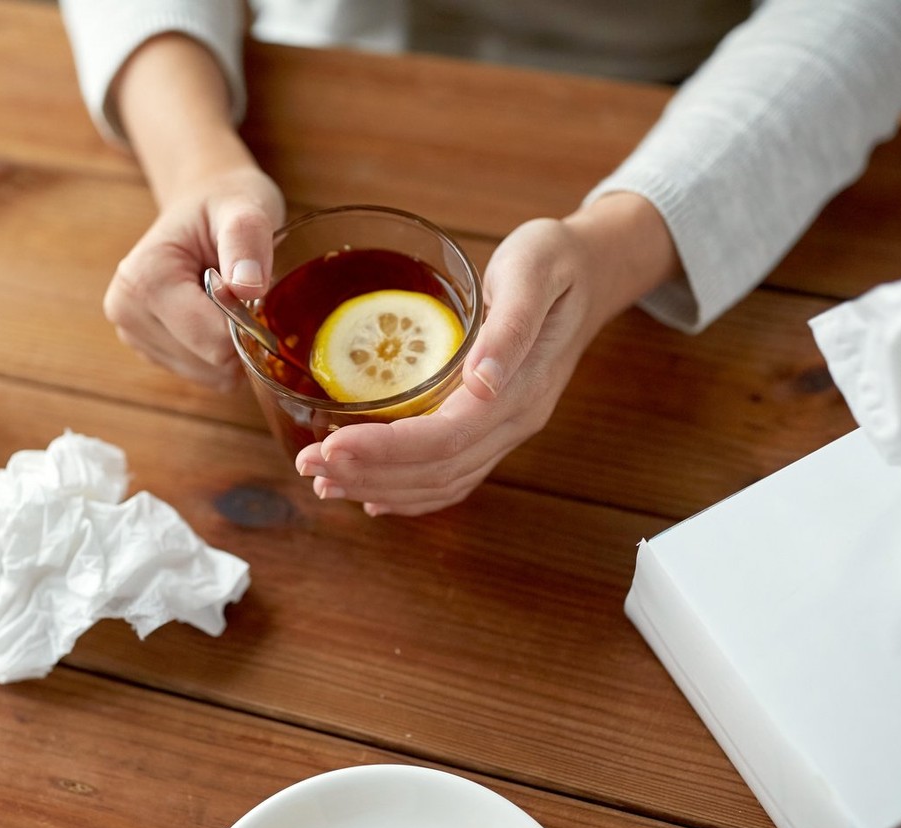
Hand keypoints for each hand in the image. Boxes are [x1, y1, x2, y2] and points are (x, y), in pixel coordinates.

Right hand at [104, 166, 283, 389]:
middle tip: (242, 291)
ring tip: (226, 300)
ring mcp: (132, 334)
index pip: (214, 342)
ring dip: (232, 346)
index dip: (250, 325)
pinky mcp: (147, 349)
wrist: (201, 204)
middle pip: (211, 363)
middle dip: (240, 337)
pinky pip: (204, 374)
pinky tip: (215, 314)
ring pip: (209, 375)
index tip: (254, 289)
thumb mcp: (244, 208)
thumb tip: (248, 287)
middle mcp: (126, 311)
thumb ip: (246, 242)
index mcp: (143, 278)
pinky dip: (221, 353)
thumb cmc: (224, 204)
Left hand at [294, 194, 677, 515]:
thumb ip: (511, 325)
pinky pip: (454, 476)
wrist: (593, 272)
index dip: (386, 450)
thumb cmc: (556, 259)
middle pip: (437, 470)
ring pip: (442, 482)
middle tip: (308, 467)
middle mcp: (515, 420)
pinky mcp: (496, 426)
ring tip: (326, 483)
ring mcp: (508, 429)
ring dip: (381, 489)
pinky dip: (411, 493)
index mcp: (521, 387)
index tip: (331, 446)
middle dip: (368, 474)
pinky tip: (373, 495)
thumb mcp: (535, 269)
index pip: (446, 437)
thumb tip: (481, 382)